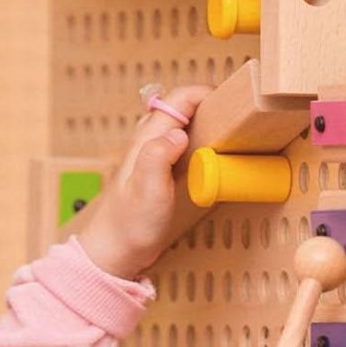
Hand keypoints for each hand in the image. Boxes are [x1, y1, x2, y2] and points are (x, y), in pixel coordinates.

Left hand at [76, 84, 210, 280]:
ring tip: (224, 137)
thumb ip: (159, 156)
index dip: (205, 94)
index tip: (228, 107)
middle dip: (207, 105)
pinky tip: (207, 160)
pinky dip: (196, 144)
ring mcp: (152, 156)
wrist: (114, 253)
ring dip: (202, 124)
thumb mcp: (148, 191)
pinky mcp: (158, 172)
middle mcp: (148, 141)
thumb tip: (178, 133)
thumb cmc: (130, 226)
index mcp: (148, 139)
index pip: (179, 98)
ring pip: (180, 125)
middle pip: (180, 106)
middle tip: (231, 123)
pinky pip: (180, 146)